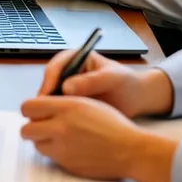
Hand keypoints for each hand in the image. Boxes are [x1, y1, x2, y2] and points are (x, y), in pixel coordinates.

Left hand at [20, 95, 177, 181]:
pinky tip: (68, 147)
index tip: (34, 110)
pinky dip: (55, 152)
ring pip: (36, 145)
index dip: (30, 109)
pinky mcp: (67, 164)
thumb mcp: (88, 102)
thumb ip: (62, 101)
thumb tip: (43, 103)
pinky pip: (50, 157)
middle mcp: (61, 127)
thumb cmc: (114, 125)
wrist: (130, 150)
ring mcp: (63, 148)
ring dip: (43, 140)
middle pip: (26, 129)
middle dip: (32, 127)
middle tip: (41, 125)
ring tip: (57, 136)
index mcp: (66, 107)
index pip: (28, 107)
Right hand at [35, 49, 171, 117]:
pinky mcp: (70, 102)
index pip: (55, 67)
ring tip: (52, 120)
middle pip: (49, 83)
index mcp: (75, 58)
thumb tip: (67, 87)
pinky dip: (58, 115)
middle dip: (47, 97)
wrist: (136, 98)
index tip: (48, 96)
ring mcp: (67, 87)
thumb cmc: (125, 82)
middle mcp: (67, 71)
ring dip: (50, 108)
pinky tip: (61, 124)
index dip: (49, 81)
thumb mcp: (111, 78)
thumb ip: (91, 81)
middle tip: (45, 112)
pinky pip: (58, 108)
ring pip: (51, 97)